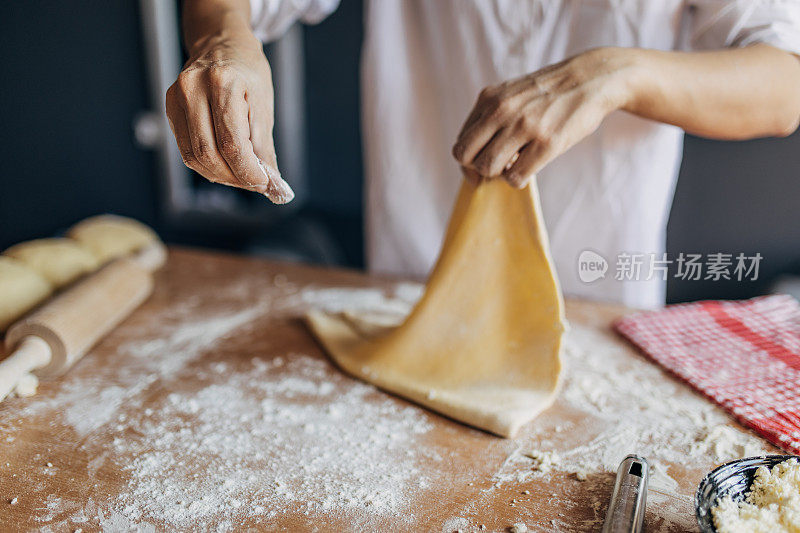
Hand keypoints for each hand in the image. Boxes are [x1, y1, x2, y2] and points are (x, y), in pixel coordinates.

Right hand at [165, 32, 293, 202]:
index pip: (232, 143)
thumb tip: (272, 186)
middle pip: (209, 153)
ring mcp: (177, 97)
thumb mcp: (264, 105)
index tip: (263, 183)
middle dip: (234, 177)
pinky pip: (186, 149)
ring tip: (241, 175)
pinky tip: (224, 165)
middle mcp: (194, 88)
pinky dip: (207, 165)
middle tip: (254, 183)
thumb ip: (265, 148)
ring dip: (220, 175)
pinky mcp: (170, 108)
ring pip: (194, 156)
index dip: (247, 171)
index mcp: (224, 82)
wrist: (221, 43)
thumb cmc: (247, 72)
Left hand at [453, 48, 634, 187]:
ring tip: (515, 165)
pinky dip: (518, 179)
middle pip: (466, 157)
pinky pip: (515, 177)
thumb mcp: (511, 93)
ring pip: (488, 168)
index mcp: (489, 99)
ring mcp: (524, 126)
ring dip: (499, 175)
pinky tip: (529, 167)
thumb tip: (472, 155)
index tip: (482, 164)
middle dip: (477, 170)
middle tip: (495, 170)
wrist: (591, 78)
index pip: (461, 142)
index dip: (468, 161)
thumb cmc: (549, 93)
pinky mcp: (547, 142)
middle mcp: (502, 111)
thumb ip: (490, 116)